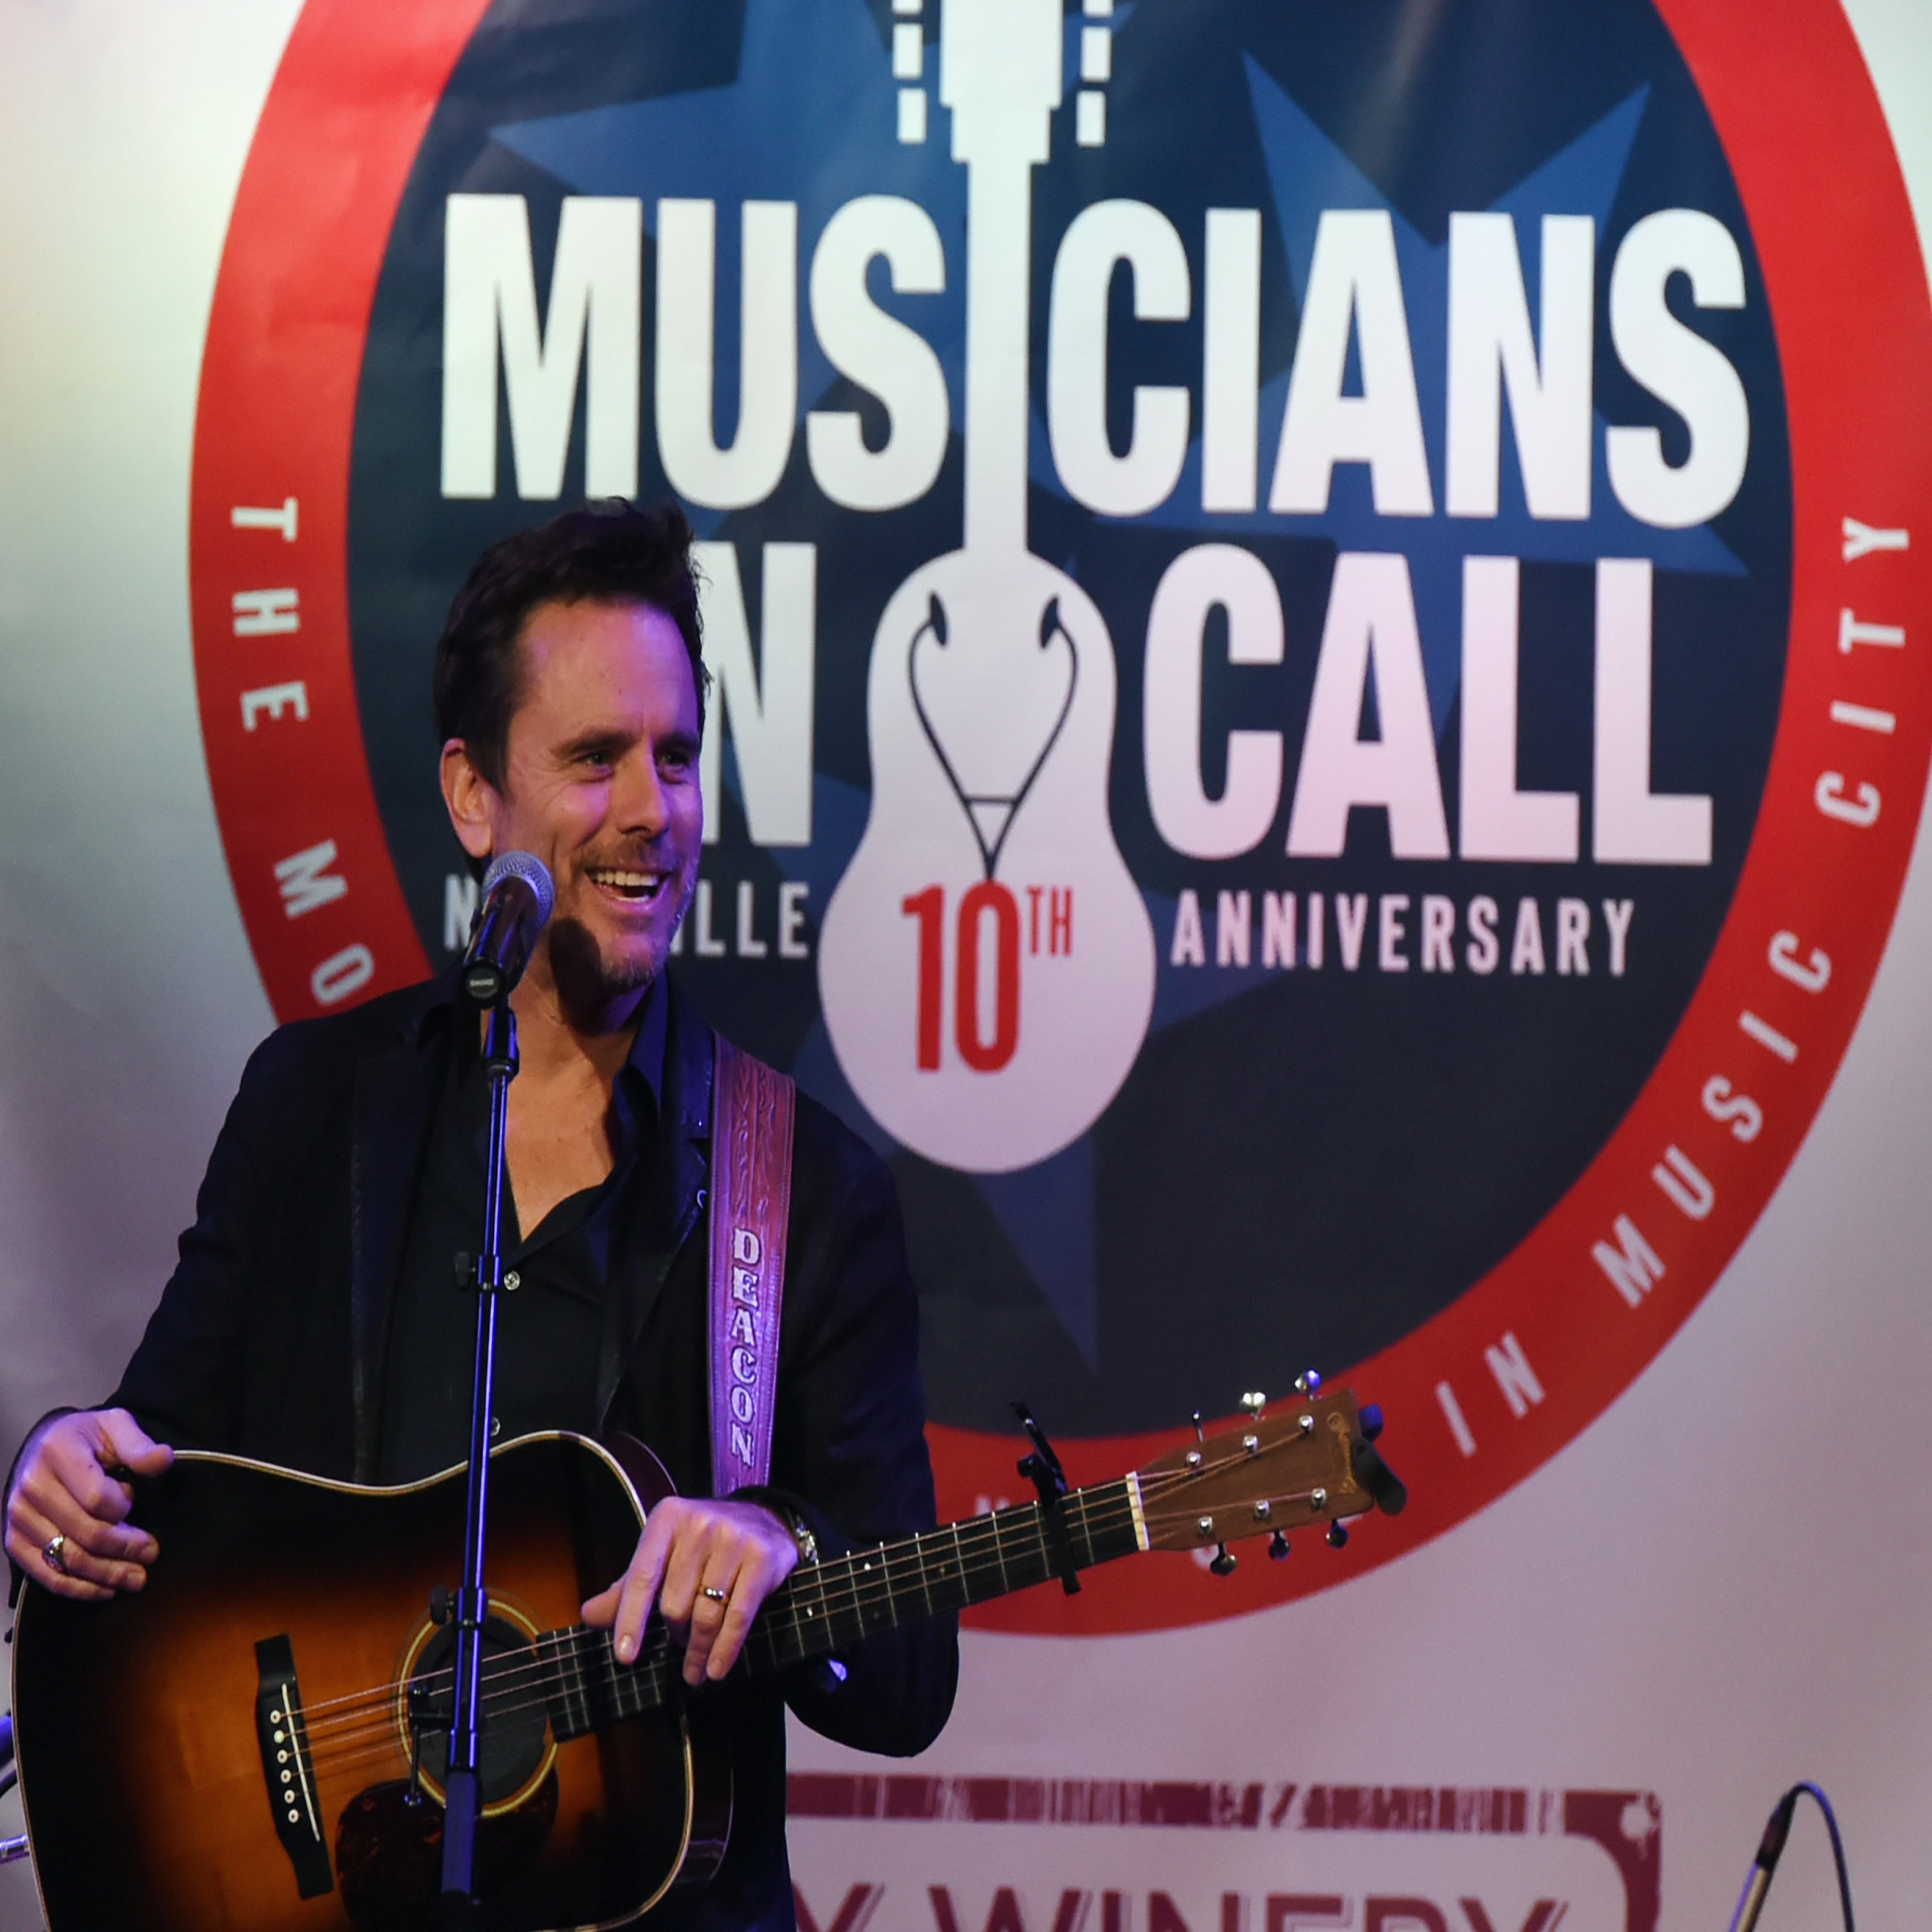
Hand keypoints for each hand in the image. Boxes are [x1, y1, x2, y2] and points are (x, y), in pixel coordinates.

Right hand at [4, 1409, 173, 1600]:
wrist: (45, 1445)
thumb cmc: (86, 1437)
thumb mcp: (115, 1426)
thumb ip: (139, 1445)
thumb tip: (163, 1459)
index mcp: (58, 1453)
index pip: (96, 1498)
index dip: (124, 1507)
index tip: (136, 1501)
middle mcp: (32, 1487)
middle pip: (84, 1533)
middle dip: (124, 1548)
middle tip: (151, 1554)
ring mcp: (20, 1517)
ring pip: (67, 1559)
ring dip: (106, 1574)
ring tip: (136, 1578)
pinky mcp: (15, 1540)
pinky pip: (46, 1574)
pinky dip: (78, 1588)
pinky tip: (105, 1589)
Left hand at [582, 1496, 798, 1685]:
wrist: (765, 1519)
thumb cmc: (704, 1544)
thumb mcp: (665, 1554)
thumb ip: (629, 1586)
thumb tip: (588, 1614)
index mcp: (668, 1519)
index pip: (642, 1577)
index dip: (631, 1620)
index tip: (625, 1657)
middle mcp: (700, 1523)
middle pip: (675, 1603)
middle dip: (674, 1636)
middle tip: (678, 1649)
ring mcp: (734, 1539)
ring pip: (705, 1614)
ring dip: (698, 1652)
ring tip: (695, 1671)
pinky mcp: (762, 1558)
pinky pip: (738, 1616)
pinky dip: (725, 1649)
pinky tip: (717, 1669)